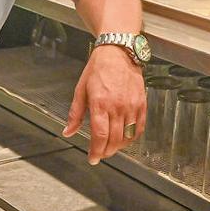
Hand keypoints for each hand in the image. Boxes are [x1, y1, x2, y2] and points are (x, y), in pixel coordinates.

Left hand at [63, 45, 145, 164]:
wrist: (118, 52)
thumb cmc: (98, 68)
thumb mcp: (81, 89)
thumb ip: (75, 114)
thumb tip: (68, 131)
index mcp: (100, 103)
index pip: (100, 135)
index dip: (96, 151)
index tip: (93, 158)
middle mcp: (117, 106)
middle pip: (114, 139)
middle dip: (106, 151)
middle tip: (100, 154)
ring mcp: (131, 105)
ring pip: (127, 136)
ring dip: (118, 147)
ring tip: (111, 147)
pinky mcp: (141, 103)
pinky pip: (139, 127)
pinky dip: (132, 138)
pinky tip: (126, 139)